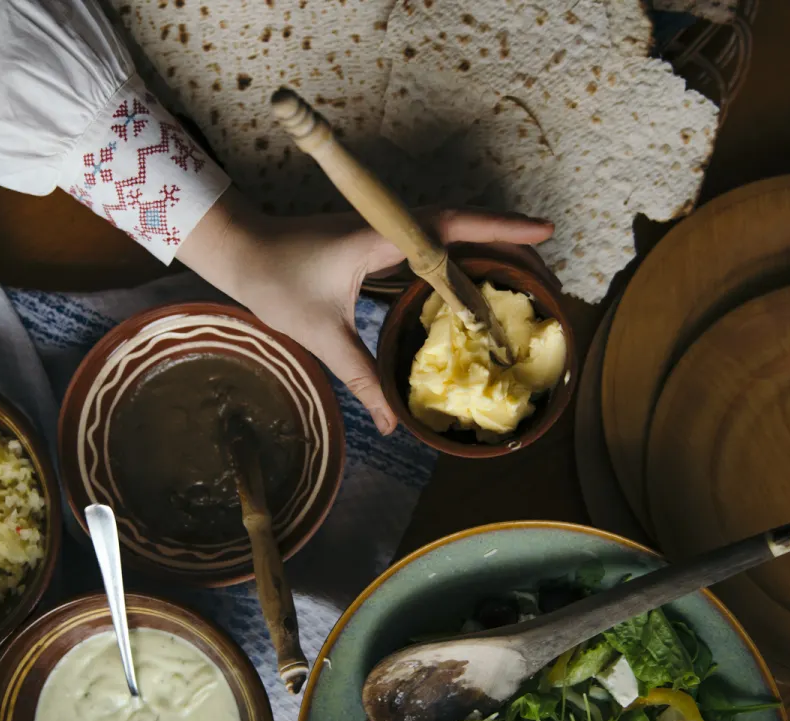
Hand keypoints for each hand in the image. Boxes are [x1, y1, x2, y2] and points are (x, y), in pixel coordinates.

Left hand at [177, 188, 553, 434]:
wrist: (238, 250)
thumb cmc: (273, 280)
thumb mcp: (320, 333)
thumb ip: (359, 377)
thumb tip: (390, 424)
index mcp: (380, 238)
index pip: (451, 227)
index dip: (499, 228)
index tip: (545, 231)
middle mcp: (389, 228)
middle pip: (463, 228)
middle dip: (509, 243)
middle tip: (552, 269)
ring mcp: (383, 233)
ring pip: (448, 237)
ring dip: (487, 250)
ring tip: (528, 276)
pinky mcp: (376, 245)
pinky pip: (428, 249)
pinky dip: (457, 263)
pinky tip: (474, 287)